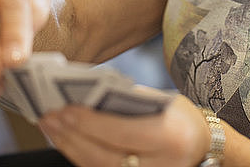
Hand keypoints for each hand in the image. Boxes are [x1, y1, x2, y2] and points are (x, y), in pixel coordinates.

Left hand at [39, 94, 209, 166]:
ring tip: (51, 125)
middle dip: (72, 135)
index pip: (122, 133)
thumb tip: (86, 94)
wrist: (200, 145)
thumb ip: (129, 100)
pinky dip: (79, 156)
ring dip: (69, 146)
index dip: (90, 123)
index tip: (65, 109)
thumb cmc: (178, 116)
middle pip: (104, 155)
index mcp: (169, 138)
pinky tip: (66, 140)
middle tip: (49, 115)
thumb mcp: (161, 101)